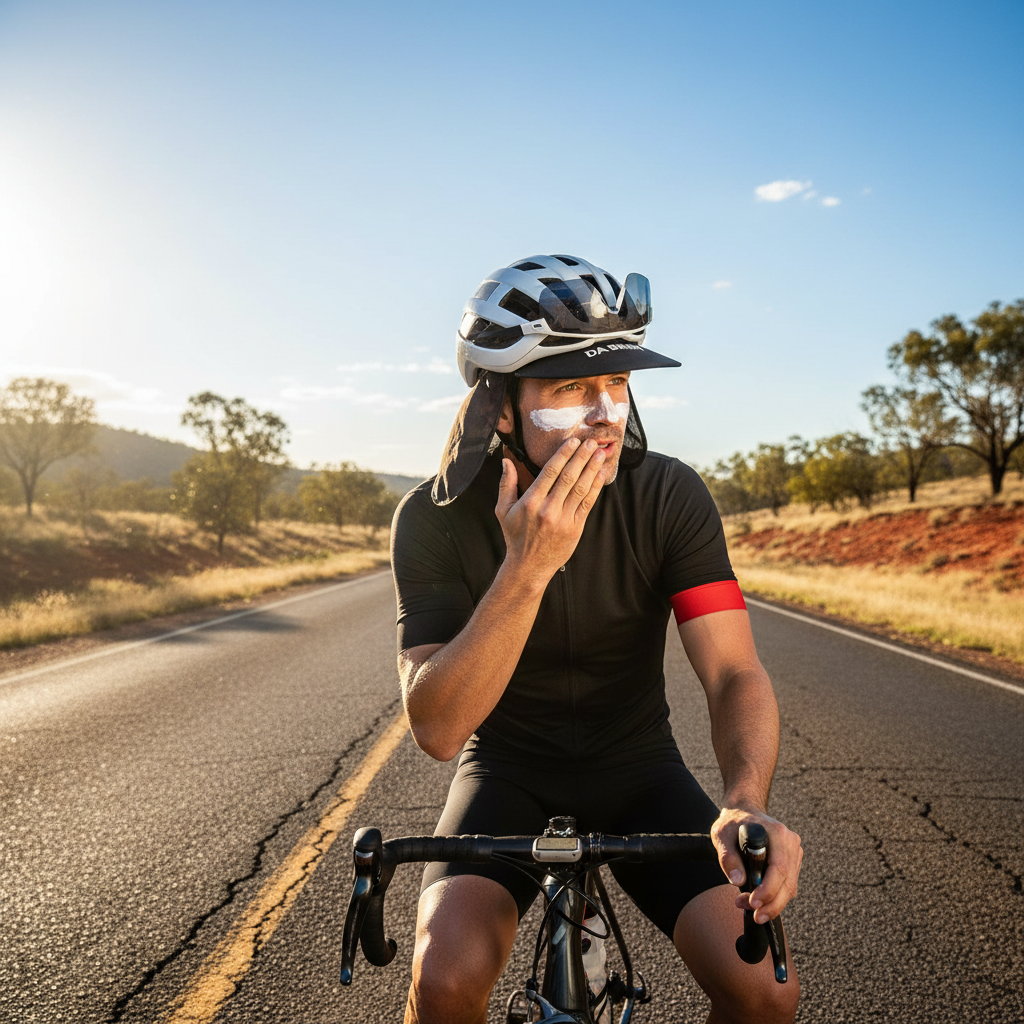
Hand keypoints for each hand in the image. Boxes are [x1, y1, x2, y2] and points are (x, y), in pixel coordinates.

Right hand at [494, 437, 608, 585]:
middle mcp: (548, 509)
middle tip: (591, 442)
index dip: (563, 455)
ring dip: (592, 469)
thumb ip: (506, 484)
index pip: (549, 472)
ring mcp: (563, 520)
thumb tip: (506, 460)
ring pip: (581, 488)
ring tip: (600, 454)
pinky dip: (596, 487)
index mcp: (530, 502)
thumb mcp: (503, 510)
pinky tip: (601, 475)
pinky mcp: (575, 528)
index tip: (572, 441)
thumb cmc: (515, 537)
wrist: (529, 567)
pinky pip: (588, 504)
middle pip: (568, 477)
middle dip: (581, 457)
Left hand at [711, 806, 802, 923]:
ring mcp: (794, 853)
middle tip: (754, 916)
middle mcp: (791, 843)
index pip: (779, 868)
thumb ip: (728, 857)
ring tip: (749, 907)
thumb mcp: (721, 835)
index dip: (768, 889)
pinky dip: (775, 898)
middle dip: (771, 904)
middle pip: (788, 883)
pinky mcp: (793, 862)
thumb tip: (738, 881)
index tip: (753, 902)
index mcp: (777, 834)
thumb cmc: (733, 823)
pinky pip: (788, 886)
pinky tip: (758, 901)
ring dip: (772, 904)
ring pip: (790, 888)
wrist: (744, 812)